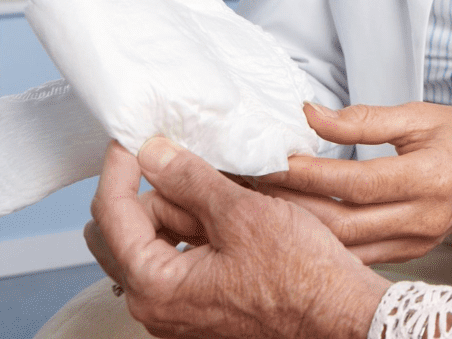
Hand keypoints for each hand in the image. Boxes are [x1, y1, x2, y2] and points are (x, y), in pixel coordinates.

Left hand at [89, 139, 389, 338]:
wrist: (339, 313)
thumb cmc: (301, 276)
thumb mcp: (243, 213)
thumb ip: (189, 179)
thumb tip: (153, 154)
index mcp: (154, 287)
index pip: (112, 213)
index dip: (122, 166)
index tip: (135, 137)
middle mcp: (156, 306)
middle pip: (126, 230)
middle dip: (153, 192)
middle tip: (192, 167)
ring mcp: (178, 310)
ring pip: (154, 243)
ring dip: (179, 211)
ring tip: (225, 195)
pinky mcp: (201, 307)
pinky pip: (179, 261)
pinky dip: (195, 232)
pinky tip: (230, 217)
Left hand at [255, 102, 451, 264]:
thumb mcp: (423, 115)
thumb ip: (364, 119)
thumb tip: (311, 116)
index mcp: (431, 176)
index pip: (357, 182)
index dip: (309, 173)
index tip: (270, 158)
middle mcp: (423, 217)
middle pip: (341, 223)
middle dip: (289, 205)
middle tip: (250, 184)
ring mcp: (417, 242)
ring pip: (343, 246)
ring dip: (297, 227)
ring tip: (259, 205)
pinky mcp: (410, 253)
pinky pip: (356, 254)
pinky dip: (321, 242)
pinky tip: (293, 225)